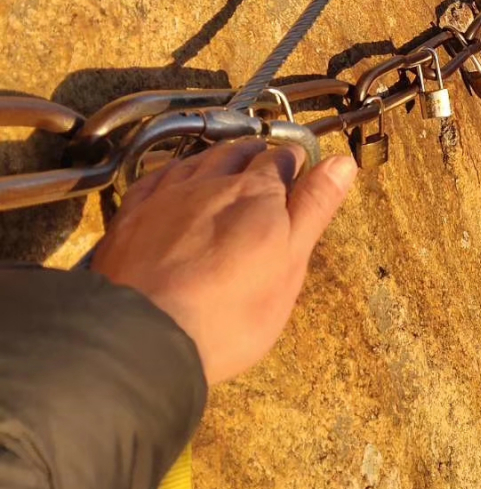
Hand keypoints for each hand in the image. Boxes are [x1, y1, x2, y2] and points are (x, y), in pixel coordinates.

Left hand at [91, 140, 355, 384]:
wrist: (145, 336)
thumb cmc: (231, 311)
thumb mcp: (290, 263)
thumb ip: (314, 208)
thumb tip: (342, 161)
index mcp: (256, 192)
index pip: (281, 157)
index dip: (293, 160)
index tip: (300, 168)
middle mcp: (210, 181)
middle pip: (237, 152)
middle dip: (254, 155)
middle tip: (264, 167)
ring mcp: (166, 195)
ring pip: (196, 159)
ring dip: (215, 158)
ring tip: (224, 167)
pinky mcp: (130, 215)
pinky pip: (156, 176)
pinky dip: (172, 172)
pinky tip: (173, 181)